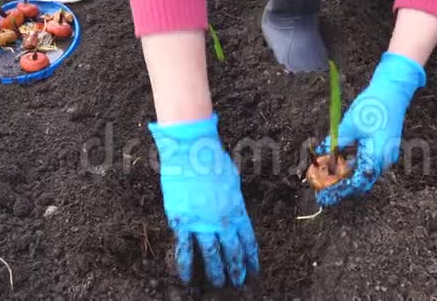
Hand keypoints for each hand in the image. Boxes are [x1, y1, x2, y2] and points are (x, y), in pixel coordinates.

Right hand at [148, 113, 258, 287]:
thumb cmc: (212, 161)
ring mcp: (201, 223)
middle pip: (232, 251)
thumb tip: (232, 210)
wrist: (190, 152)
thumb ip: (233, 200)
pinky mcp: (182, 222)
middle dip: (236, 269)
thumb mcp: (233, 181)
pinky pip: (184, 248)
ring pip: (211, 254)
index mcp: (237, 210)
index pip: (248, 240)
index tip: (254, 270)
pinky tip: (188, 278)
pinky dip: (186, 265)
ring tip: (219, 284)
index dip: (251, 257)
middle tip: (238, 282)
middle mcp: (222, 220)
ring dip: (216, 271)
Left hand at [315, 52, 425, 206]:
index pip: (355, 183)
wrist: (393, 91)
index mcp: (376, 157)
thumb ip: (335, 144)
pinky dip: (352, 165)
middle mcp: (383, 160)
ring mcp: (385, 154)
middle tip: (322, 188)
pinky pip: (366, 162)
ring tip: (327, 175)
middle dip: (341, 186)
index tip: (323, 196)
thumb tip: (321, 157)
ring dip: (346, 175)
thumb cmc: (373, 107)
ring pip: (363, 173)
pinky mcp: (383, 147)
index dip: (338, 191)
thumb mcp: (349, 126)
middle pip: (360, 182)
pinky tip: (339, 162)